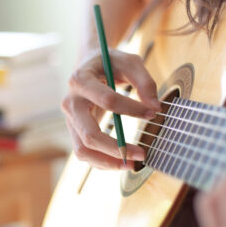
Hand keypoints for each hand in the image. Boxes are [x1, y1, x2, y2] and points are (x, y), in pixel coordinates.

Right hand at [61, 49, 160, 169]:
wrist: (88, 66)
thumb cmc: (109, 63)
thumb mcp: (129, 62)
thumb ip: (145, 81)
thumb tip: (155, 108)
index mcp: (80, 80)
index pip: (107, 100)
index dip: (132, 109)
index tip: (153, 113)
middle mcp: (70, 102)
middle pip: (89, 134)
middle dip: (116, 148)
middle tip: (142, 153)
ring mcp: (70, 120)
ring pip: (83, 150)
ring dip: (107, 162)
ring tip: (131, 164)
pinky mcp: (74, 131)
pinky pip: (84, 153)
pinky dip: (102, 161)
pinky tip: (122, 161)